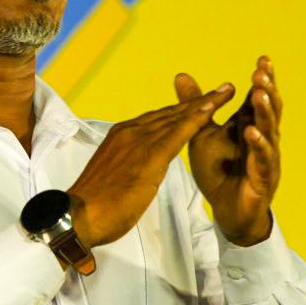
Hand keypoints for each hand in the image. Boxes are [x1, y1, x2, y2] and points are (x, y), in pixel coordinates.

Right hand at [66, 83, 236, 249]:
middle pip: (171, 113)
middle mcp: (130, 131)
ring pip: (177, 118)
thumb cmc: (96, 204)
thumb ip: (131, 164)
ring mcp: (138, 141)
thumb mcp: (116, 176)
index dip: (182, 109)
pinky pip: (177, 133)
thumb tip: (140, 165)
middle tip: (224, 89)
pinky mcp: (148, 156)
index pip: (158, 119)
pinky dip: (196, 119)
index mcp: (121, 135)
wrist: (79, 215)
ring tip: (226, 92)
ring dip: (204, 104)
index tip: (202, 100)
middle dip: (198, 100)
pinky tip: (211, 110)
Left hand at [178, 56, 280, 245]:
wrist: (225, 210)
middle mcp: (262, 138)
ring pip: (270, 131)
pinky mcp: (262, 178)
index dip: (262, 79)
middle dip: (267, 89)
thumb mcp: (202, 134)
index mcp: (248, 125)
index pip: (258, 98)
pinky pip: (263, 160)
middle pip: (269, 109)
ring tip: (260, 93)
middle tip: (262, 71)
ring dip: (265, 112)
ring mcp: (265, 158)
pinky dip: (258, 145)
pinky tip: (251, 132)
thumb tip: (181, 75)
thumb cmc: (219, 171)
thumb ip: (196, 106)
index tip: (262, 59)